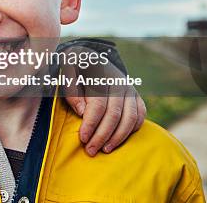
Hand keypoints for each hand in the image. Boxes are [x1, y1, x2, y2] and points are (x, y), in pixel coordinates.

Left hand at [59, 39, 146, 155]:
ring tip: (105, 149)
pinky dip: (132, 129)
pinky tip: (119, 140)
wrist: (91, 57)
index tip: (83, 138)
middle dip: (102, 135)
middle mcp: (119, 82)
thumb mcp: (66, 72)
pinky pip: (140, 115)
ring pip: (130, 118)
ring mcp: (130, 89)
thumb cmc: (75, 68)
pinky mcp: (136, 96)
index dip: (91, 123)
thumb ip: (72, 91)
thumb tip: (83, 113)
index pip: (98, 104)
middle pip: (114, 114)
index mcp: (100, 74)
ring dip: (118, 137)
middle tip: (91, 150)